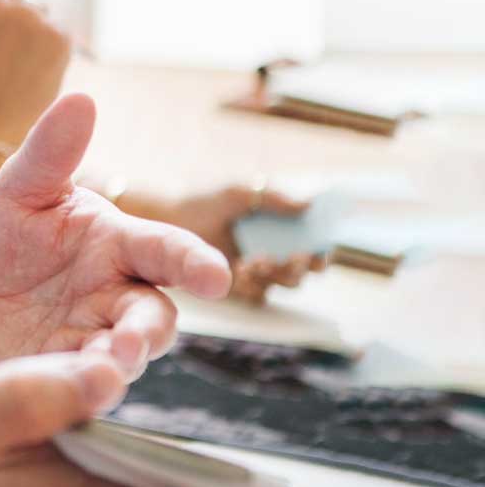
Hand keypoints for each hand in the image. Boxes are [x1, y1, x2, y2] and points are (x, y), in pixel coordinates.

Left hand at [0, 94, 232, 373]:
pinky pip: (83, 389)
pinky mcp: (69, 378)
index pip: (167, 252)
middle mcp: (120, 297)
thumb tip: (81, 98)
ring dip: (117, 365)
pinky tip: (62, 388)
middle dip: (147, 330)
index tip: (215, 277)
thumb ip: (50, 152)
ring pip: (126, 359)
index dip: (195, 263)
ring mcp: (98, 342)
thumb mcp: (18, 190)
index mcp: (119, 246)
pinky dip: (77, 389)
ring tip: (100, 367)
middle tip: (128, 342)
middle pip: (156, 317)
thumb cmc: (11, 237)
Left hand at [120, 185, 324, 303]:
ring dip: (275, 274)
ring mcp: (262, 269)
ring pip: (286, 283)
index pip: (318, 241)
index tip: (310, 250)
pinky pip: (259, 294)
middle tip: (279, 256)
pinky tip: (240, 274)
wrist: (165, 220)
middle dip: (296, 264)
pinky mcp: (242, 286)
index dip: (321, 248)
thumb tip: (308, 202)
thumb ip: (272, 196)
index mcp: (286, 224)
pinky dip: (254, 286)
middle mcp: (280, 248)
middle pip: (307, 267)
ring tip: (252, 260)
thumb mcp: (237, 192)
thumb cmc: (204, 200)